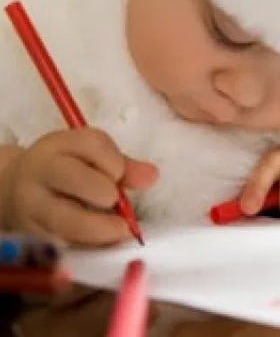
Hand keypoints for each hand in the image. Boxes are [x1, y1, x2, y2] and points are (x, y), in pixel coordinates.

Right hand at [0, 128, 158, 245]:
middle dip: (104, 192)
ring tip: (121, 230)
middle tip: (116, 202)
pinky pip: (66, 245)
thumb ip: (124, 166)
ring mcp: (34, 206)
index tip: (120, 173)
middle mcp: (42, 172)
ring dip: (100, 228)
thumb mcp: (93, 158)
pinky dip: (90, 247)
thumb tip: (152, 176)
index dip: (114, 162)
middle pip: (74, 177)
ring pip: (67, 219)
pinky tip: (105, 245)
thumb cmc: (68, 170)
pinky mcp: (36, 236)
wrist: (15, 189)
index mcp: (60, 145)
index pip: (92, 145)